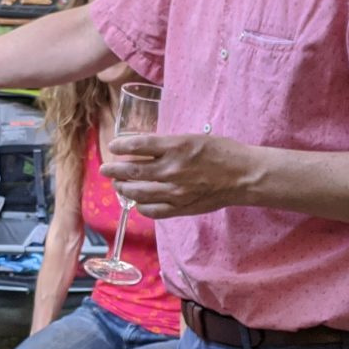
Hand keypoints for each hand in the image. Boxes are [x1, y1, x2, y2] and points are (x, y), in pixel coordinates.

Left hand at [100, 131, 257, 218]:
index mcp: (175, 147)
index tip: (113, 146)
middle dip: (114, 170)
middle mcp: (171, 170)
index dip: (120, 146)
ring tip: (119, 184)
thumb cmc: (221, 152)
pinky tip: (137, 202)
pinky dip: (140, 206)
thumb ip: (168, 145)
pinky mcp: (180, 207)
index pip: (137, 145)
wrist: (243, 176)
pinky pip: (152, 210)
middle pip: (132, 171)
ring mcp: (175, 191)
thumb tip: (143, 148)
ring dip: (124, 188)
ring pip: (138, 192)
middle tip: (105, 169)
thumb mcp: (192, 138)